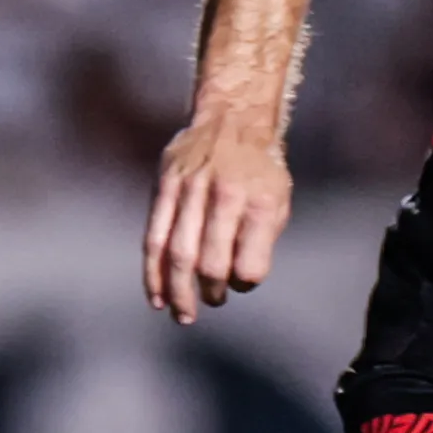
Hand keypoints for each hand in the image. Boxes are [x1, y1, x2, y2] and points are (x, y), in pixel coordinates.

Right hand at [143, 112, 292, 324]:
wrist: (232, 119)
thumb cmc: (259, 168)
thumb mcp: (278, 197)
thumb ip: (263, 237)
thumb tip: (241, 280)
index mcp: (260, 200)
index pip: (250, 260)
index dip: (246, 282)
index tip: (242, 285)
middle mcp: (225, 194)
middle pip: (210, 261)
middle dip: (210, 291)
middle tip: (212, 304)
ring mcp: (191, 190)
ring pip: (178, 253)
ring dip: (178, 291)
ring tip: (183, 314)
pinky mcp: (165, 187)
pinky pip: (154, 238)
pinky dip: (153, 272)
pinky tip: (157, 296)